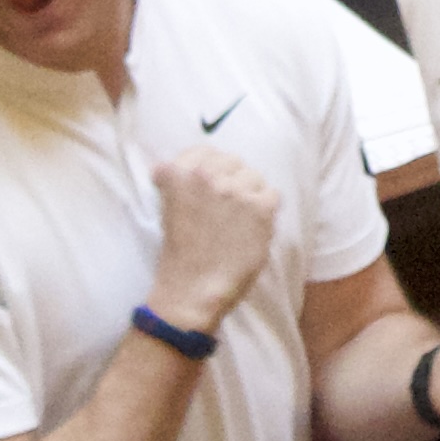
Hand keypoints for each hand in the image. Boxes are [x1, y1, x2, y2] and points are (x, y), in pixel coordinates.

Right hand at [146, 146, 279, 331]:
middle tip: (226, 206)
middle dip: (230, 179)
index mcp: (180, 174)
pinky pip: (271, 194)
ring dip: (248, 193)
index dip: (208, 167)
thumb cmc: (178, 253)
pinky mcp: (260, 208)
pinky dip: (265, 209)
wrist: (192, 289)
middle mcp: (208, 176)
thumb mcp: (168, 207)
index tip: (208, 184)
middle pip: (232, 161)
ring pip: (253, 176)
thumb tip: (194, 167)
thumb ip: (179, 183)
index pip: (204, 151)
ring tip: (239, 219)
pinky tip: (253, 227)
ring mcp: (236, 190)